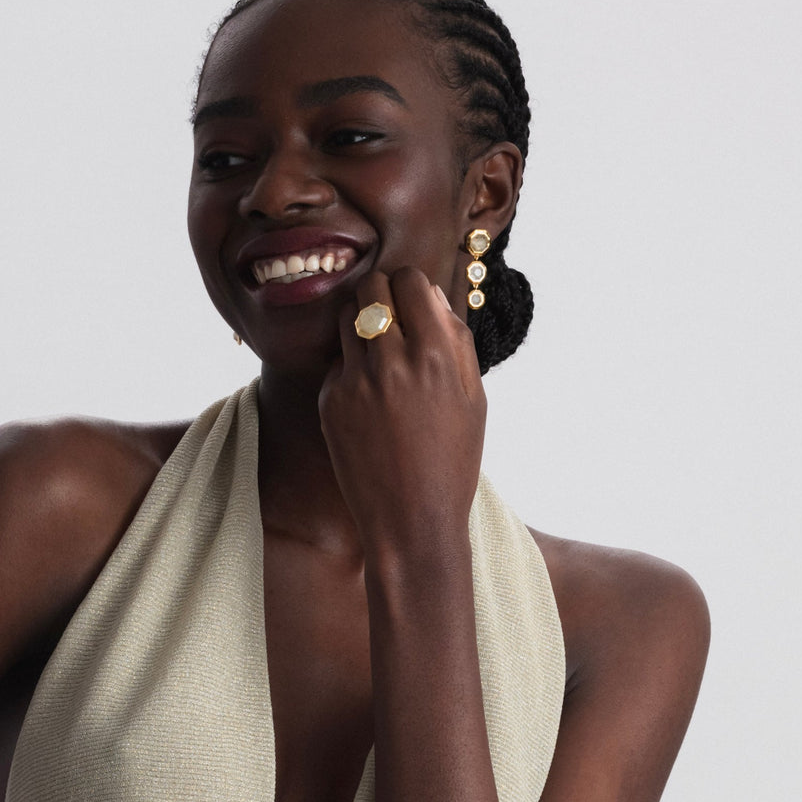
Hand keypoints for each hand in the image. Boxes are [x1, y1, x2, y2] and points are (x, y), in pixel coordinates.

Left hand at [317, 267, 486, 552]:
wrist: (411, 522)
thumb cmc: (452, 462)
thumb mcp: (473, 399)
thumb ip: (455, 341)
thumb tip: (431, 296)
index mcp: (435, 355)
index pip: (409, 279)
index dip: (412, 286)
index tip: (415, 302)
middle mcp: (391, 361)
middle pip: (371, 288)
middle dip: (382, 295)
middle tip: (393, 319)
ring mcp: (354, 382)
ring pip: (346, 318)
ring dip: (361, 324)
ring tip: (380, 354)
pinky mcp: (329, 402)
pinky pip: (337, 362)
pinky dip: (351, 368)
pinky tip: (370, 400)